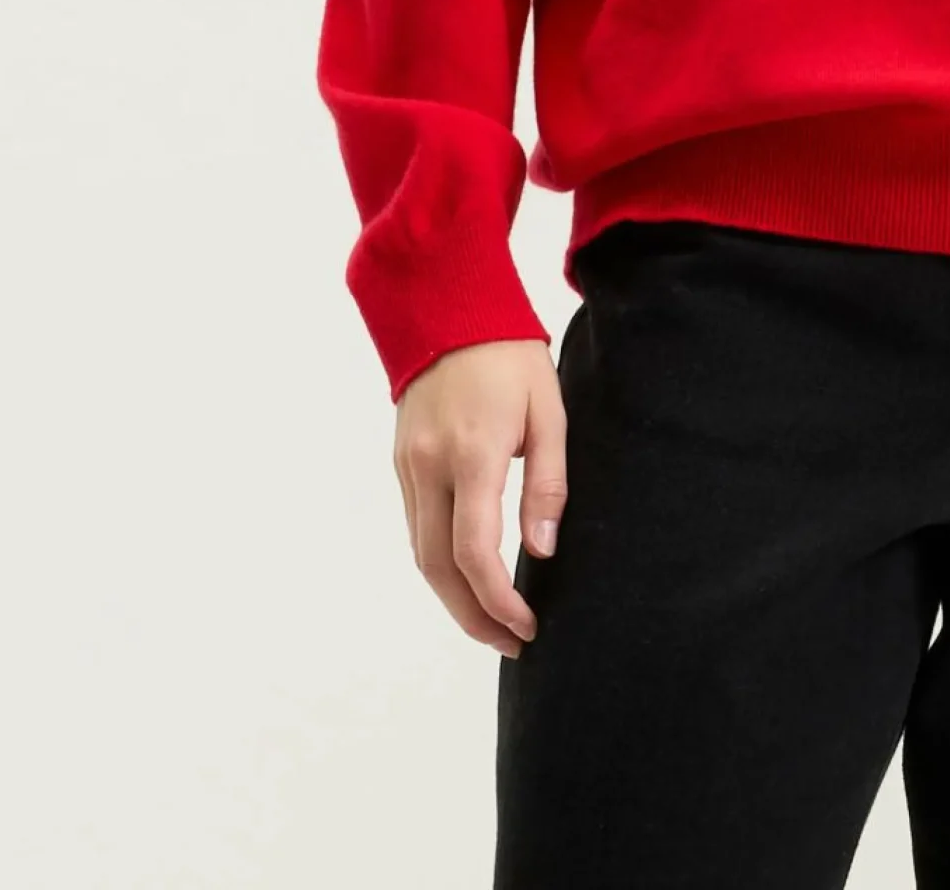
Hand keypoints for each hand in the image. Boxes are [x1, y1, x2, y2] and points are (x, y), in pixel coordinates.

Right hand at [393, 339, 568, 656]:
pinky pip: (416, 527)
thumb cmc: (510, 356)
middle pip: (438, 569)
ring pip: (421, 554)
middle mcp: (429, 466)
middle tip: (511, 642)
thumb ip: (548, 482)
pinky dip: (439, 563)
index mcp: (472, 453)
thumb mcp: (548, 411)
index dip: (499, 601)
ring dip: (453, 597)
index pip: (475, 552)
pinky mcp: (400, 462)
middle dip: (473, 616)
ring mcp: (408, 466)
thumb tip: (544, 549)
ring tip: (493, 622)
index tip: (527, 626)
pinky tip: (468, 576)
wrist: (448, 307)